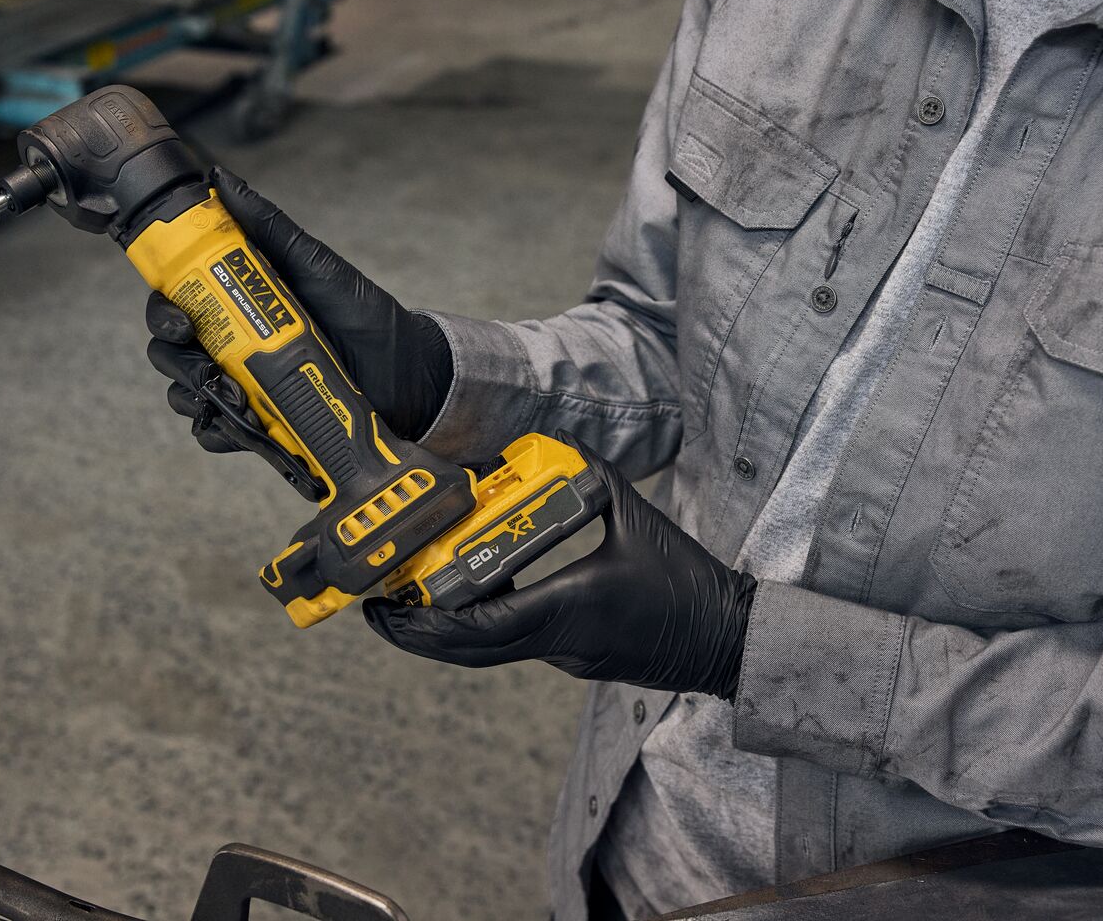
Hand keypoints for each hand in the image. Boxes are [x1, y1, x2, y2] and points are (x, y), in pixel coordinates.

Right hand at [146, 167, 453, 451]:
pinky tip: (238, 424)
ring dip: (196, 394)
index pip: (176, 302)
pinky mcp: (261, 425)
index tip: (178, 317)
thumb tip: (220, 178)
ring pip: (188, 392)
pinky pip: (218, 433)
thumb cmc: (363, 314)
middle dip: (173, 355)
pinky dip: (219, 431)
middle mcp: (230, 345)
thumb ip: (271, 228)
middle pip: (171, 350)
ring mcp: (243, 386)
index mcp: (235, 303)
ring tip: (233, 395)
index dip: (161, 309)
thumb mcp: (316, 266)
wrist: (408, 374)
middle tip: (200, 357)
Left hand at [362, 439, 756, 698]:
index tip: (389, 605)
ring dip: (441, 634)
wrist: (725, 639)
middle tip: (378, 608)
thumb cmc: (688, 585)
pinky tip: (460, 601)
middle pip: (468, 650)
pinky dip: (476, 630)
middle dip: (416, 634)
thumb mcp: (640, 519)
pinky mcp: (572, 656)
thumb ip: (595, 477)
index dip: (426, 621)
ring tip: (404, 605)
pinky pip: (510, 646)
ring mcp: (564, 655)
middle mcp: (559, 641)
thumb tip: (557, 446)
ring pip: (486, 653)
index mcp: (569, 608)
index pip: (480, 624)